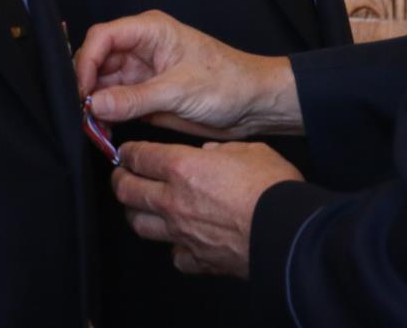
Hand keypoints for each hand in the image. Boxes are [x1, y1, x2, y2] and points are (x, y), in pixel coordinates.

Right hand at [75, 10, 300, 138]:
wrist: (253, 104)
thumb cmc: (228, 82)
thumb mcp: (180, 90)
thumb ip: (135, 98)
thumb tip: (95, 104)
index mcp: (149, 31)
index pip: (103, 37)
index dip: (86, 62)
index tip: (81, 90)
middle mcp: (141, 49)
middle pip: (97, 61)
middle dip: (86, 87)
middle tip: (82, 114)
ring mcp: (142, 73)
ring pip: (103, 85)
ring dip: (94, 106)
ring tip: (92, 128)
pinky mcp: (146, 96)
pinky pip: (116, 104)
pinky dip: (106, 117)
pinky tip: (103, 132)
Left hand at [112, 140, 302, 277]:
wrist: (286, 229)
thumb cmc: (271, 186)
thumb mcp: (249, 149)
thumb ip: (223, 151)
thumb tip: (212, 153)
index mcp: (184, 167)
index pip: (140, 157)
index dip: (129, 153)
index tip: (126, 152)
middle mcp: (174, 201)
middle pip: (128, 191)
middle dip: (120, 180)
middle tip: (121, 176)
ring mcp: (182, 233)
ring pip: (141, 225)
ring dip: (136, 214)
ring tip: (139, 207)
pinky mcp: (197, 259)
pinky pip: (175, 256)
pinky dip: (174, 248)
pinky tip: (180, 242)